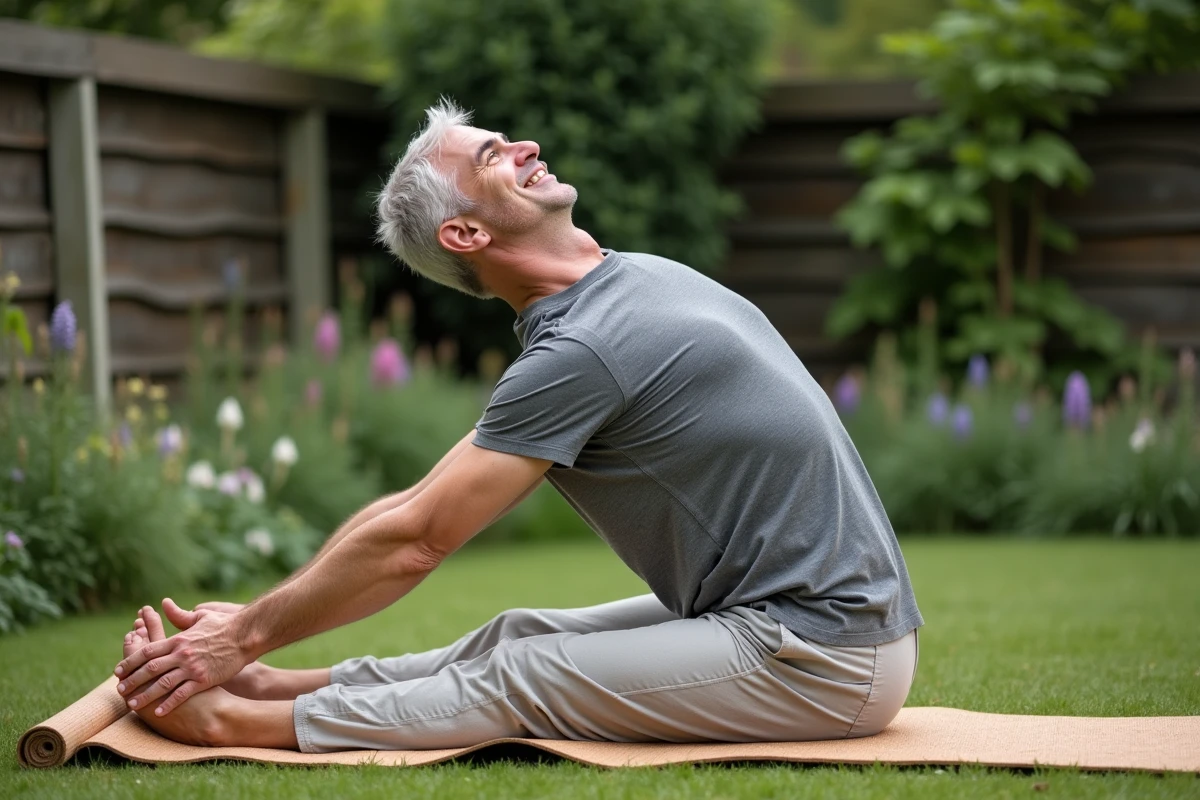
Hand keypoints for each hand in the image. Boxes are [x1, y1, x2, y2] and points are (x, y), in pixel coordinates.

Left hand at [114, 598, 253, 716]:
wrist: (246, 635)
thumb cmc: (224, 625)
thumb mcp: (201, 615)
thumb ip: (180, 614)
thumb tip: (164, 603)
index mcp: (179, 639)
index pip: (147, 651)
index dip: (131, 662)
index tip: (119, 671)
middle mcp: (182, 654)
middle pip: (150, 669)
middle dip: (132, 680)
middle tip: (120, 690)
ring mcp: (192, 668)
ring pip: (162, 683)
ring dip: (145, 695)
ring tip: (132, 704)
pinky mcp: (204, 679)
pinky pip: (182, 694)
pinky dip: (169, 704)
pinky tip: (159, 712)